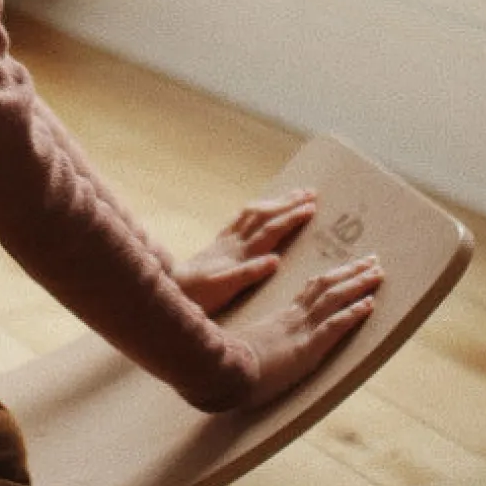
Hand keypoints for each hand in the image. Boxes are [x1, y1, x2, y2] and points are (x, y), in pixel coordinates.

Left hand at [175, 187, 318, 313]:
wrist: (173, 288)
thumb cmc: (200, 293)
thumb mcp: (225, 288)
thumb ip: (248, 273)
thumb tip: (275, 259)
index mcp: (239, 253)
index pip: (270, 230)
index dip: (291, 218)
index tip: (311, 207)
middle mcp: (234, 242)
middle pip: (264, 216)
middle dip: (288, 203)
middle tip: (310, 192)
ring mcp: (225, 240)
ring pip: (253, 214)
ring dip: (274, 202)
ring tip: (291, 194)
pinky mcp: (218, 243)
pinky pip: (238, 220)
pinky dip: (253, 211)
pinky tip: (257, 208)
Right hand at [239, 254, 382, 403]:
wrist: (223, 375)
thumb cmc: (231, 365)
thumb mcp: (249, 346)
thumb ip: (260, 341)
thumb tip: (262, 346)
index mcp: (282, 317)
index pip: (312, 290)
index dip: (333, 276)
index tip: (351, 266)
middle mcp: (293, 318)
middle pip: (326, 286)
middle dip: (352, 272)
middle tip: (374, 259)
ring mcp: (300, 332)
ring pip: (333, 300)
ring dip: (358, 285)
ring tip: (377, 273)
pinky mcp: (305, 349)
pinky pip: (333, 326)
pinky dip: (352, 313)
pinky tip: (369, 304)